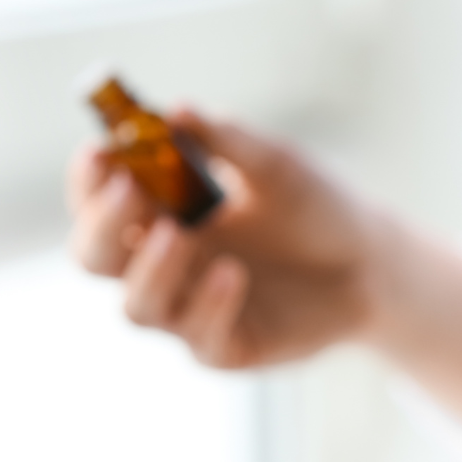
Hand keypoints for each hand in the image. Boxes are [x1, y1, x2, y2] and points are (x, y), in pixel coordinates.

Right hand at [67, 108, 385, 367]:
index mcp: (163, 213)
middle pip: (97, 259)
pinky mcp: (228, 350)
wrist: (371, 264)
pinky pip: (200, 338)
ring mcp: (193, 311)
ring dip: (151, 270)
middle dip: (103, 227)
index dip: (90, 181)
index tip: (100, 151)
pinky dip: (210, 306)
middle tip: (128, 191)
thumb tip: (177, 111)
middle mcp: (167, 266)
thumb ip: (227, 141)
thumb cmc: (316, 209)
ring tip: (179, 234)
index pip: (102, 203)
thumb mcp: (276, 166)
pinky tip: (231, 274)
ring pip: (139, 307)